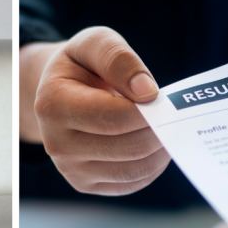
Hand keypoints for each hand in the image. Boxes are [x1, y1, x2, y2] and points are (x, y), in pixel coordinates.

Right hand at [20, 26, 170, 194]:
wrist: (58, 92)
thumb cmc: (81, 65)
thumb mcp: (95, 43)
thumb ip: (119, 59)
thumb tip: (147, 91)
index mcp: (53, 105)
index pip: (113, 118)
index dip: (147, 110)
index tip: (162, 97)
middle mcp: (56, 144)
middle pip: (129, 147)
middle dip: (160, 130)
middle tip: (174, 114)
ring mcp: (70, 169)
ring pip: (134, 169)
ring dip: (161, 149)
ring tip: (166, 126)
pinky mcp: (84, 184)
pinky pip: (131, 183)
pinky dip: (152, 165)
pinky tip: (153, 144)